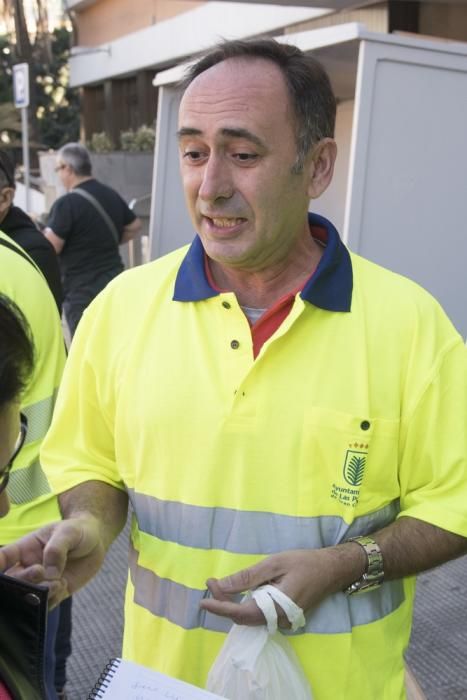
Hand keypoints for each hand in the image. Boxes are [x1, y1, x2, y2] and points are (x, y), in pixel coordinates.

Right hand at [0, 515, 106, 607]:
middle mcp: (29, 566)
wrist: (96, 541)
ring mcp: (42, 581)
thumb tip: (49, 574)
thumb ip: (57, 549)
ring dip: (39, 593)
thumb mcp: (68, 532)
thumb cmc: (78, 531)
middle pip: (13, 580)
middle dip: (24, 580)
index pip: (4, 557)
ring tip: (58, 582)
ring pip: (28, 596)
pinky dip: (52, 600)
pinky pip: (46, 604)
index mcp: (26, 548)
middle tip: (41, 571)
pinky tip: (63, 585)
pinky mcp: (55, 592)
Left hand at [199, 548, 349, 627]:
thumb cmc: (304, 563)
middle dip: (224, 603)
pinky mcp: (284, 617)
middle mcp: (279, 621)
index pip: (241, 613)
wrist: (331, 569)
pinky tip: (238, 592)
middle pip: (243, 618)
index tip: (202, 601)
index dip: (220, 607)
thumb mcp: (274, 564)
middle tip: (211, 583)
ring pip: (250, 618)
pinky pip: (259, 615)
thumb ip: (248, 576)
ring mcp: (282, 621)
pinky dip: (245, 604)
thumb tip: (222, 585)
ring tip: (219, 587)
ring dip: (233, 604)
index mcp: (277, 608)